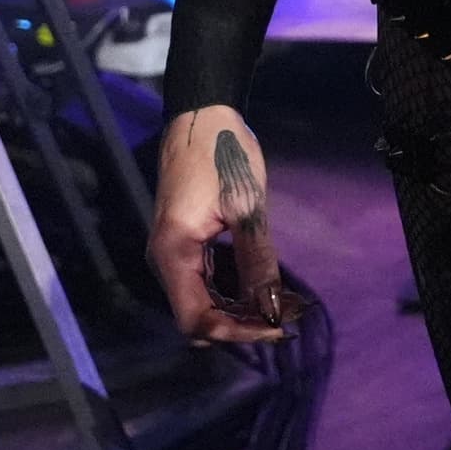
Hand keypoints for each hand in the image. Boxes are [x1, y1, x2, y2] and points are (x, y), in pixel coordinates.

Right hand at [149, 108, 291, 345]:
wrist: (201, 116)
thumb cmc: (223, 156)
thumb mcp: (246, 208)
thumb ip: (257, 261)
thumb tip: (273, 307)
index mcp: (174, 254)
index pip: (196, 320)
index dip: (235, 332)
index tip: (277, 326)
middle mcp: (166, 260)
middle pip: (196, 316)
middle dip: (239, 324)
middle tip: (285, 316)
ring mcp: (172, 252)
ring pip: (200, 302)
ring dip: (237, 309)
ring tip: (279, 302)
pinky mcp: (183, 243)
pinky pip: (203, 282)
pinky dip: (230, 291)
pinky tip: (260, 285)